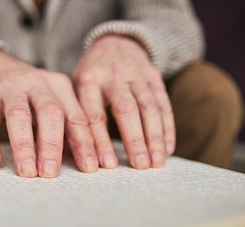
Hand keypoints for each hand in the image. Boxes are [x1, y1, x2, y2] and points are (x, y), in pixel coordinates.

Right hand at [0, 49, 97, 177]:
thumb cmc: (29, 94)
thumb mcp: (52, 102)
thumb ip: (66, 127)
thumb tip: (83, 159)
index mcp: (61, 87)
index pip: (77, 117)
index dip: (84, 143)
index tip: (88, 167)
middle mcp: (39, 83)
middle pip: (51, 113)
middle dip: (52, 145)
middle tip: (51, 173)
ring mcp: (13, 86)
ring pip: (20, 115)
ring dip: (24, 146)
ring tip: (26, 171)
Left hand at [73, 35, 174, 168]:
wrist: (115, 43)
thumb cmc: (91, 76)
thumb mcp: (76, 87)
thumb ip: (78, 115)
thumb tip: (76, 154)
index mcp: (88, 81)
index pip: (95, 115)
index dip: (101, 141)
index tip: (106, 165)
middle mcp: (113, 76)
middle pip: (126, 109)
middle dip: (134, 139)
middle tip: (140, 166)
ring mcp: (136, 74)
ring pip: (149, 107)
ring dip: (155, 137)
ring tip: (156, 162)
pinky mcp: (154, 76)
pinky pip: (163, 104)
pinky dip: (167, 128)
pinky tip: (168, 148)